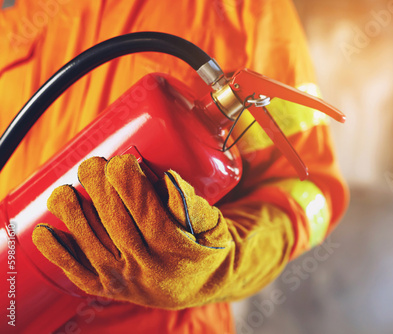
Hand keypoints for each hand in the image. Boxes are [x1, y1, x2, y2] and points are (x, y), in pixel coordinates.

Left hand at [32, 154, 232, 308]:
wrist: (201, 286)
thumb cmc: (205, 247)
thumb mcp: (212, 224)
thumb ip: (192, 202)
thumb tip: (167, 178)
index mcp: (173, 246)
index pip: (142, 206)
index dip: (125, 178)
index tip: (120, 161)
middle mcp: (145, 266)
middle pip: (112, 218)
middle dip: (96, 185)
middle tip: (92, 165)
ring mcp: (123, 279)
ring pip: (88, 241)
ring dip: (70, 211)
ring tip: (67, 190)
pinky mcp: (106, 289)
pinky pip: (75, 270)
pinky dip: (55, 250)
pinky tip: (45, 231)